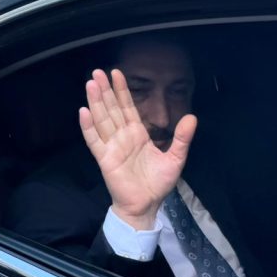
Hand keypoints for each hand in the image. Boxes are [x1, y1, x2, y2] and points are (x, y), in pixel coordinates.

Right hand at [79, 69, 196, 229]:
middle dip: (105, 90)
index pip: (127, 107)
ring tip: (90, 83)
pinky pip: (94, 140)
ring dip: (96, 102)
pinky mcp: (105, 158)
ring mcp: (112, 146)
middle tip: (98, 71)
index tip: (116, 73)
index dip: (122, 91)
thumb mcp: (176, 158)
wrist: (147, 206)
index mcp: (137, 134)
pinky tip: (84, 111)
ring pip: (102, 119)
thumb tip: (192, 117)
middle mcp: (122, 137)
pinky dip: (88, 126)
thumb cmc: (158, 183)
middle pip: (112, 109)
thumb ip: (183, 138)